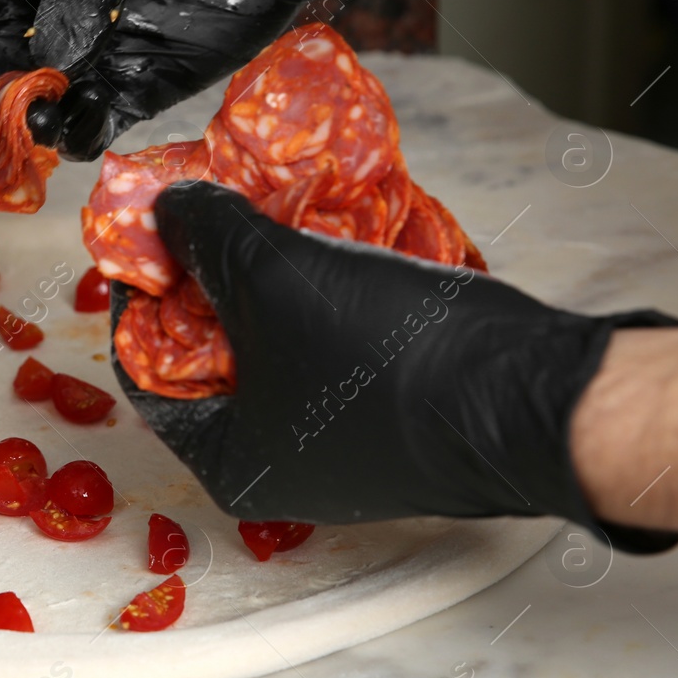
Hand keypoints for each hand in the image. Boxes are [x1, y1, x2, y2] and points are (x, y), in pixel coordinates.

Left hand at [114, 181, 677, 547]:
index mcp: (230, 464)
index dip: (142, 293)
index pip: (145, 373)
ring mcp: (343, 446)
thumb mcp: (273, 277)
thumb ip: (207, 237)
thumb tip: (165, 209)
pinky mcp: (395, 416)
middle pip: (214, 356)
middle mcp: (282, 467)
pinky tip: (335, 237)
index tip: (153, 232)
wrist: (535, 393)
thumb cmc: (387, 357)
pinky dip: (329, 293)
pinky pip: (337, 345)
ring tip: (272, 209)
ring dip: (275, 276)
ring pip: (281, 344)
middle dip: (215, 275)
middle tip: (215, 210)